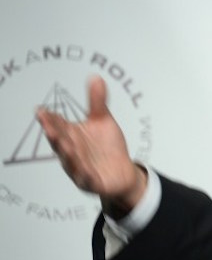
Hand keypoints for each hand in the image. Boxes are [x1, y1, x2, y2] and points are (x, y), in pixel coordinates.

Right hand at [36, 75, 145, 215]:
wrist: (123, 172)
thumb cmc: (107, 147)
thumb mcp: (103, 121)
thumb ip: (97, 102)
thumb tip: (95, 77)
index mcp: (72, 137)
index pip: (58, 126)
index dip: (50, 120)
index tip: (41, 110)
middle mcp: (72, 153)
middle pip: (61, 143)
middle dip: (54, 135)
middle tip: (48, 126)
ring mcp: (80, 169)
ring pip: (71, 162)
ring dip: (67, 154)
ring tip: (65, 144)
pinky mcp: (92, 182)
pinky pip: (87, 180)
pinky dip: (86, 176)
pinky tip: (86, 171)